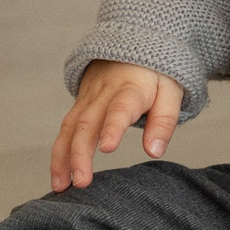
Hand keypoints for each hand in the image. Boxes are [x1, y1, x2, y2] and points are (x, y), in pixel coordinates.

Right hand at [52, 60, 182, 191]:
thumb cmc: (155, 73)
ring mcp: (88, 98)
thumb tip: (153, 152)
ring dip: (62, 157)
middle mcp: (103, 93)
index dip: (113, 127)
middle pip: (87, 123)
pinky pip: (66, 129)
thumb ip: (164, 122)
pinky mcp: (79, 104)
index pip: (120, 108)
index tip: (107, 148)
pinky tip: (58, 176)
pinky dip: (58, 153)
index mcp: (131, 88)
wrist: (133, 43)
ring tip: (60, 186)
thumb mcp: (171, 91)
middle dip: (80, 154)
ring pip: (70, 127)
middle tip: (81, 182)